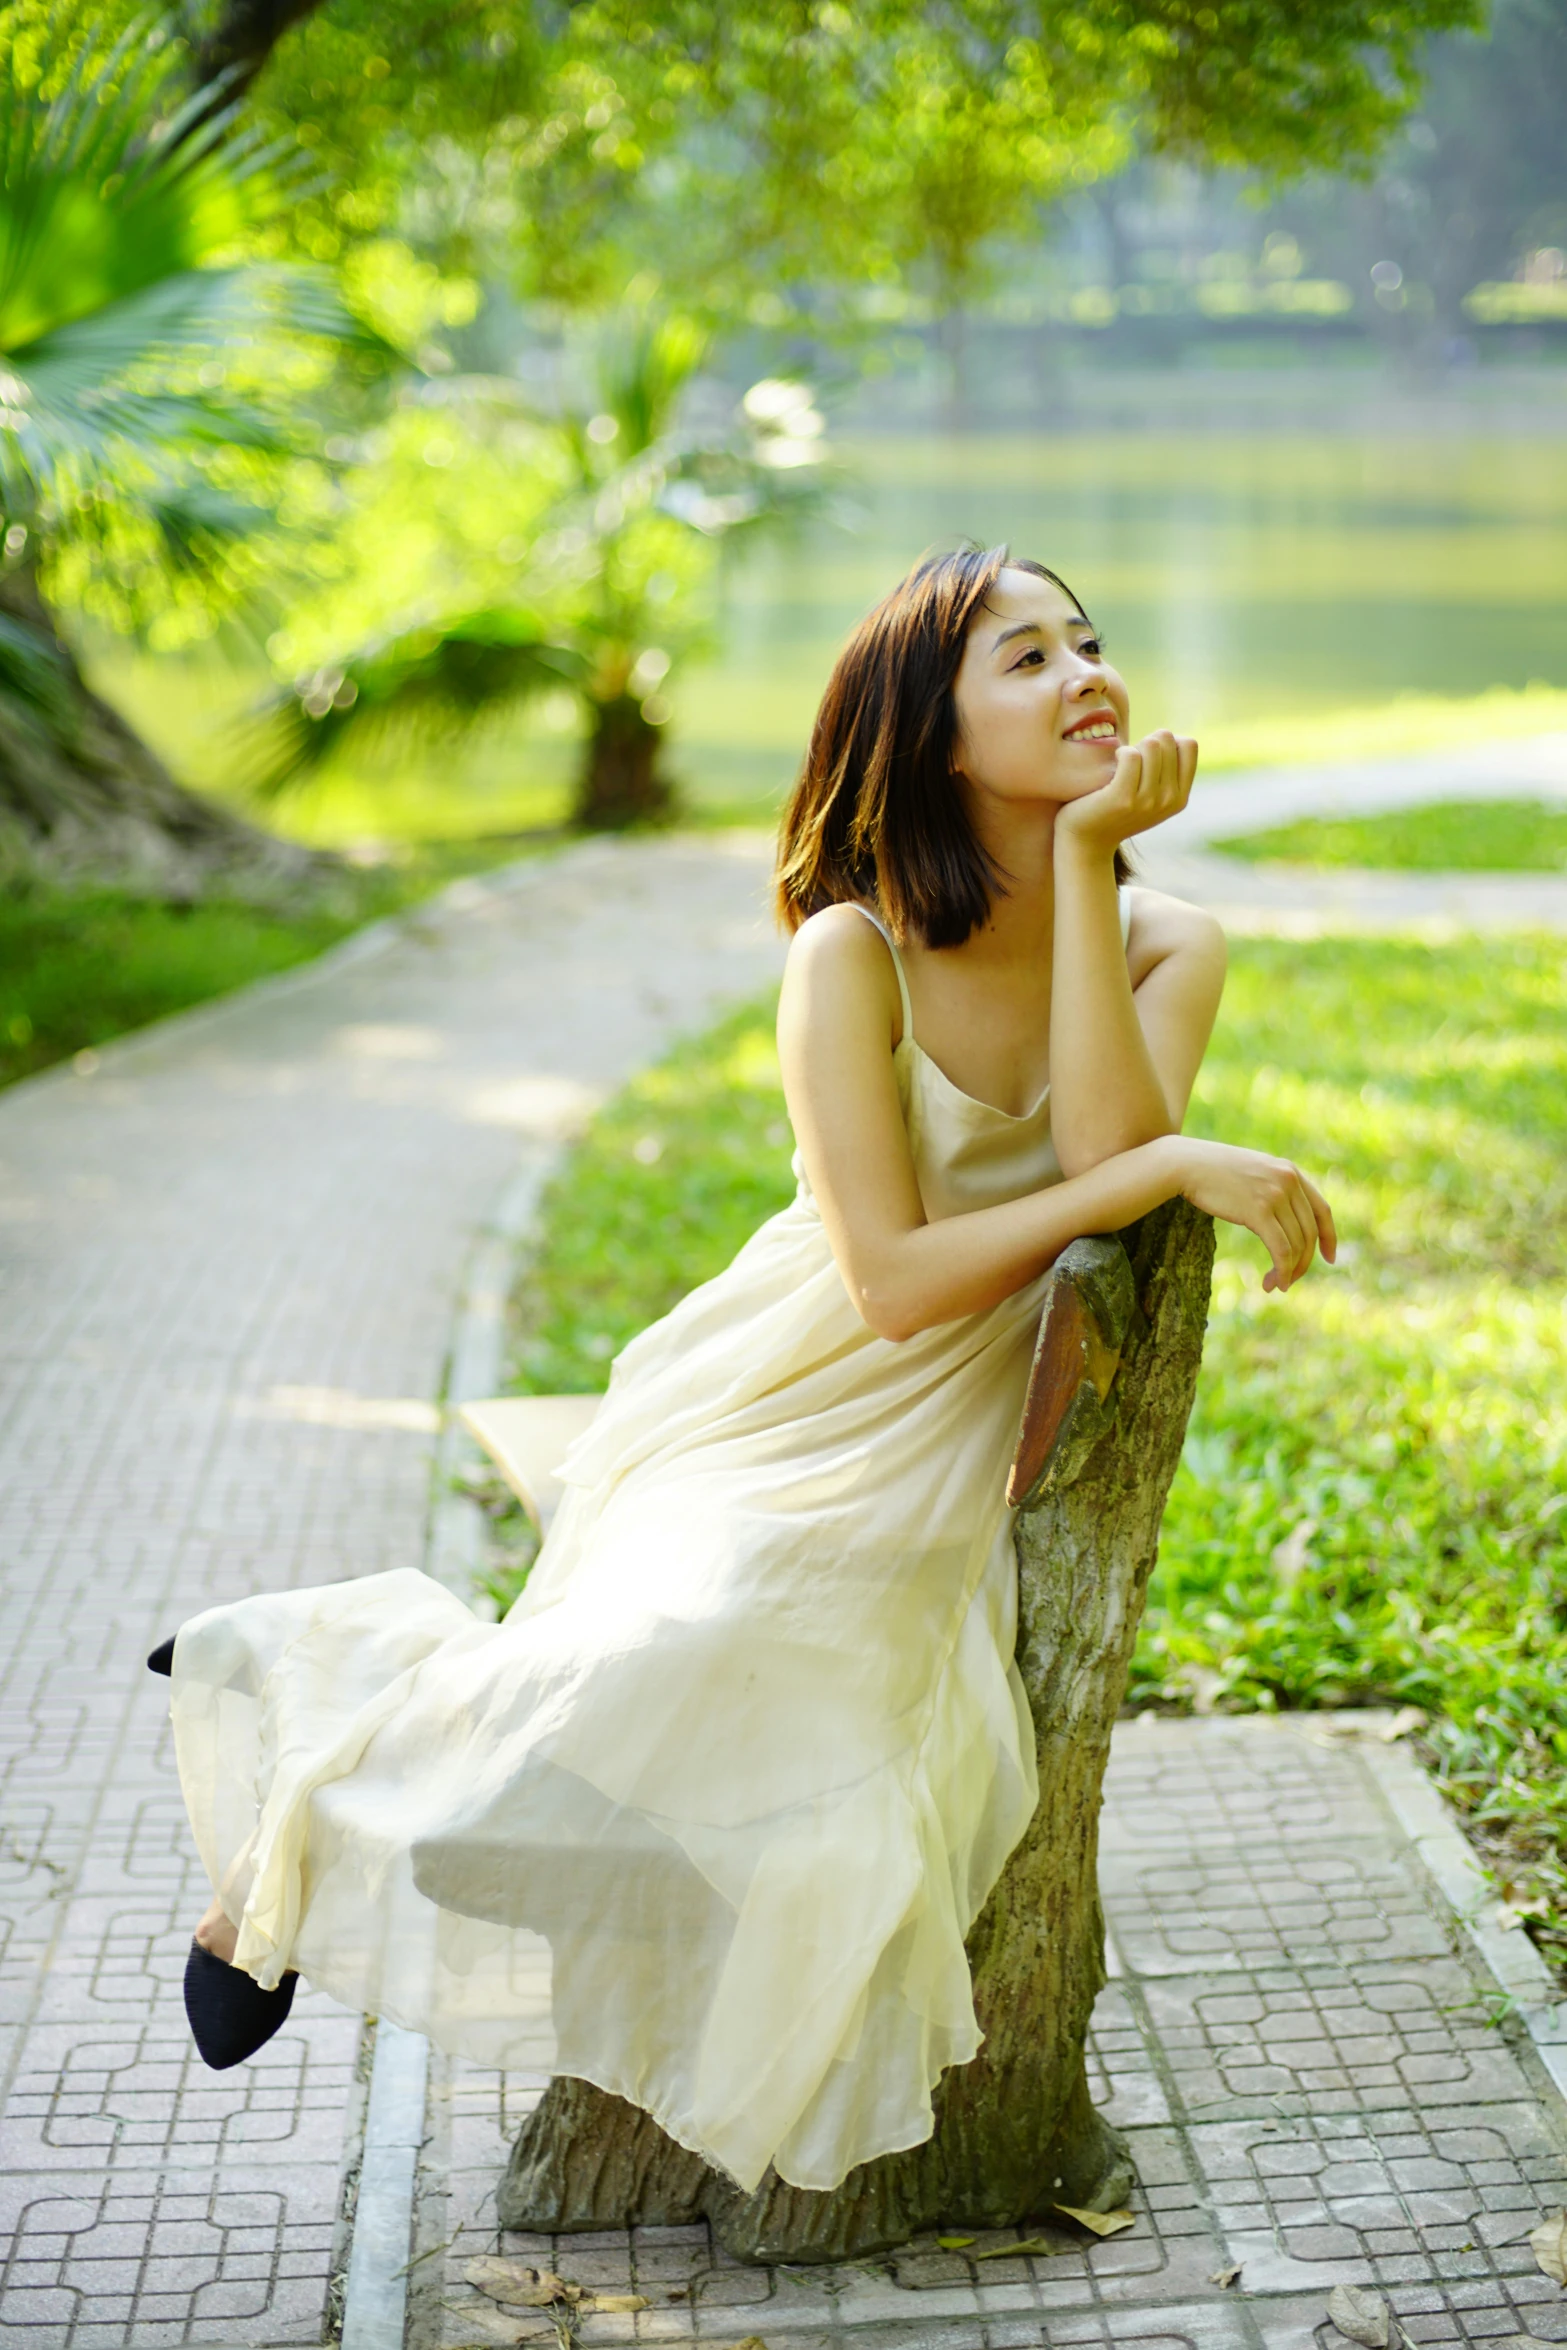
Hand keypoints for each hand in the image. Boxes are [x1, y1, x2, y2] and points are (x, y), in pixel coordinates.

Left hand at [1055, 729, 1197, 856]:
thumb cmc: (1116, 810)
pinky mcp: (1123, 798)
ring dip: (1132, 747)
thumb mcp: (1151, 796)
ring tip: (1121, 763)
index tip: (1149, 756)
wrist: (1087, 842)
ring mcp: (1148, 801)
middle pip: (1167, 740)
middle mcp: (1169, 800)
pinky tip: (1113, 762)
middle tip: (1131, 760)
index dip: (1167, 741)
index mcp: (1180, 798)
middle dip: (1147, 742)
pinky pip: (1130, 756)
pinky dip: (1120, 752)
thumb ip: (1167, 771)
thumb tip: (1168, 735)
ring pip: (1151, 745)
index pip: (1189, 745)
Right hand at [1166, 1137, 1336, 1291]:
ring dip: (1289, 1271)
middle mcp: (1289, 1181)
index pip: (1322, 1210)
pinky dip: (1281, 1270)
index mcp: (1290, 1172)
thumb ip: (1273, 1189)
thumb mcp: (1253, 1174)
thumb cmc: (1213, 1172)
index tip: (1330, 1259)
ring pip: (1296, 1244)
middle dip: (1303, 1263)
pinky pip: (1280, 1249)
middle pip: (1309, 1233)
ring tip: (1276, 1286)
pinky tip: (1273, 1283)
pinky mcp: (1259, 1211)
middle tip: (1288, 1281)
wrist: (1187, 1164)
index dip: (1329, 1237)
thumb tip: (1284, 1219)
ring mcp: (1275, 1195)